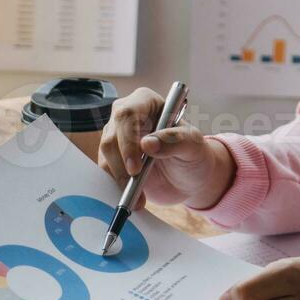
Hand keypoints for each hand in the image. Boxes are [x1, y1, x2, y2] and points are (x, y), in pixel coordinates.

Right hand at [98, 88, 235, 209]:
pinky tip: (132, 197)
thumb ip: (175, 141)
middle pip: (111, 136)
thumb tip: (148, 143)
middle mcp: (126, 116)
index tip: (136, 167)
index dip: (128, 140)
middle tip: (135, 183)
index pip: (127, 114)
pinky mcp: (112, 158)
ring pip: (105, 155)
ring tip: (140, 196)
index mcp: (146, 102)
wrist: (189, 178)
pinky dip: (116, 185)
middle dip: (121, 163)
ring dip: (119, 178)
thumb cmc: (194, 154)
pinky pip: (105, 171)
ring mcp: (116, 137)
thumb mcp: (194, 146)